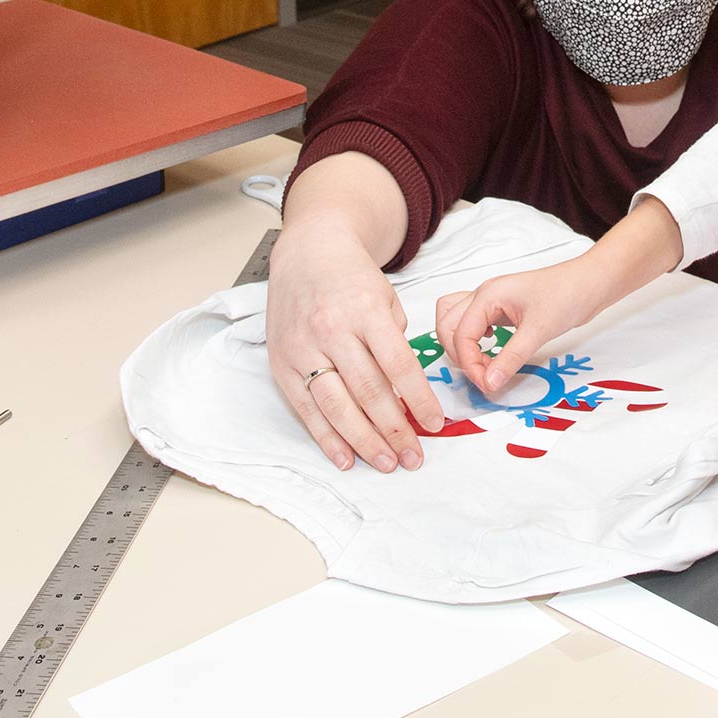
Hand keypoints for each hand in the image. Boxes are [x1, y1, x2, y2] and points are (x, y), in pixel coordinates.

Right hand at [265, 220, 443, 473]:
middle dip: (395, 430)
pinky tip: (346, 458)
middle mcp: (332, 331)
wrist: (306, 255)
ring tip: (387, 463)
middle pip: (368, 391)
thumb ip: (394, 341)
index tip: (434, 423)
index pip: (398, 364)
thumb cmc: (351, 278)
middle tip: (414, 457)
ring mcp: (304, 349)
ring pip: (337, 406)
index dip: (419, 399)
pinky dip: (326, 438)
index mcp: (365, 311)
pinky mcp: (282, 364)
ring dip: (364, 441)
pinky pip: (306, 409)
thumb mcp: (386, 297)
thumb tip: (405, 393)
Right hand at [434, 257, 612, 395]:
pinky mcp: (500, 308)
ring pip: (453, 320)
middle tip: (483, 376)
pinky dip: (471, 338)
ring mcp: (490, 300)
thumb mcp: (539, 330)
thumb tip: (489, 383)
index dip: (470, 364)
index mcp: (487, 295)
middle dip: (458, 354)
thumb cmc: (567, 296)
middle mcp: (483, 295)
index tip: (487, 385)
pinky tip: (490, 349)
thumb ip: (511, 357)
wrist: (590, 282)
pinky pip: (471, 321)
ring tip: (481, 363)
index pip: (460, 334)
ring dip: (459, 344)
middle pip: (447, 325)